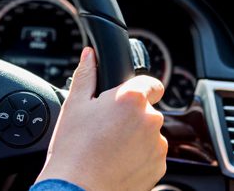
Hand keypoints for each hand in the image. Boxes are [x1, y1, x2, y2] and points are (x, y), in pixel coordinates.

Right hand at [36, 47, 167, 190]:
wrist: (77, 190)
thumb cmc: (74, 150)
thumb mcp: (74, 105)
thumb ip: (86, 75)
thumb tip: (90, 55)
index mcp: (131, 99)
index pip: (151, 83)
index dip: (138, 88)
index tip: (125, 99)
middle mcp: (150, 119)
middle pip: (146, 110)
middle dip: (130, 116)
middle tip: (106, 128)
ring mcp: (157, 145)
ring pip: (149, 134)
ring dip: (136, 137)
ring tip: (109, 149)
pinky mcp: (159, 167)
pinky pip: (151, 155)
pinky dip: (139, 158)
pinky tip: (117, 163)